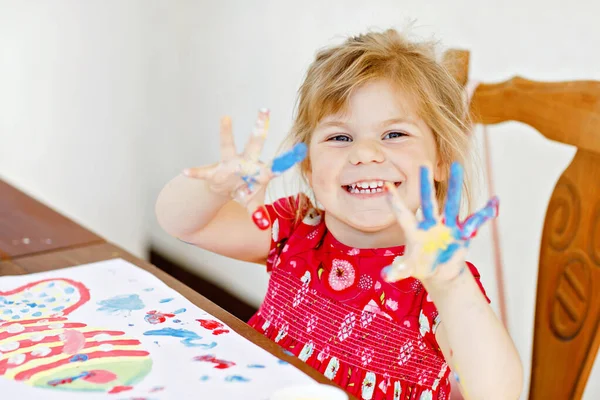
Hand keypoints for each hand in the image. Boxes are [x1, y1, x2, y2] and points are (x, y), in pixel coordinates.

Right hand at [183, 109, 306, 229]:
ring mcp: (229, 163)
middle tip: (264, 111)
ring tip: (226, 117)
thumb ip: (258, 213)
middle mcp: (245, 162)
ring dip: (227, 133)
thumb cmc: (244, 192)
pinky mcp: (213, 170)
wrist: (224, 188)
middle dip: (260, 129)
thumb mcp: (252, 203)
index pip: (276, 165)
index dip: (288, 159)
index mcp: (259, 172)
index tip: (300, 149)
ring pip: (228, 146)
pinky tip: (186, 172)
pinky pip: (203, 172)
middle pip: (254, 144)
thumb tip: (263, 226)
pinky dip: (195, 173)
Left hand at [382, 162, 498, 284]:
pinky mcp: (463, 233)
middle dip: (426, 185)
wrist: (438, 271)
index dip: (395, 201)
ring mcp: (448, 226)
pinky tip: (495, 201)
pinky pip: (476, 220)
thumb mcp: (408, 269)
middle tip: (423, 164)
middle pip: (428, 202)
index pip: (403, 215)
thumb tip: (385, 276)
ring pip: (452, 203)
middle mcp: (431, 224)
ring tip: (456, 165)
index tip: (386, 185)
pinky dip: (486, 212)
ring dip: (454, 185)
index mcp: (415, 232)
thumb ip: (398, 270)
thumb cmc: (420, 266)